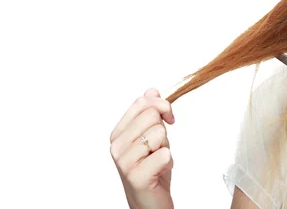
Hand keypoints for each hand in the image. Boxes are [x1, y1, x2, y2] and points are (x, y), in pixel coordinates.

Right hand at [110, 88, 175, 208]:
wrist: (149, 203)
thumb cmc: (151, 170)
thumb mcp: (152, 137)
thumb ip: (150, 114)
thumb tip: (151, 90)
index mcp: (118, 133)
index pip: (142, 102)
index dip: (162, 105)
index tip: (168, 117)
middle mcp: (117, 146)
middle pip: (152, 115)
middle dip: (164, 130)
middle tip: (159, 147)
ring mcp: (124, 161)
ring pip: (160, 134)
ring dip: (166, 148)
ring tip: (157, 161)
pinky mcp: (136, 176)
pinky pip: (165, 154)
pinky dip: (168, 163)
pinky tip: (159, 172)